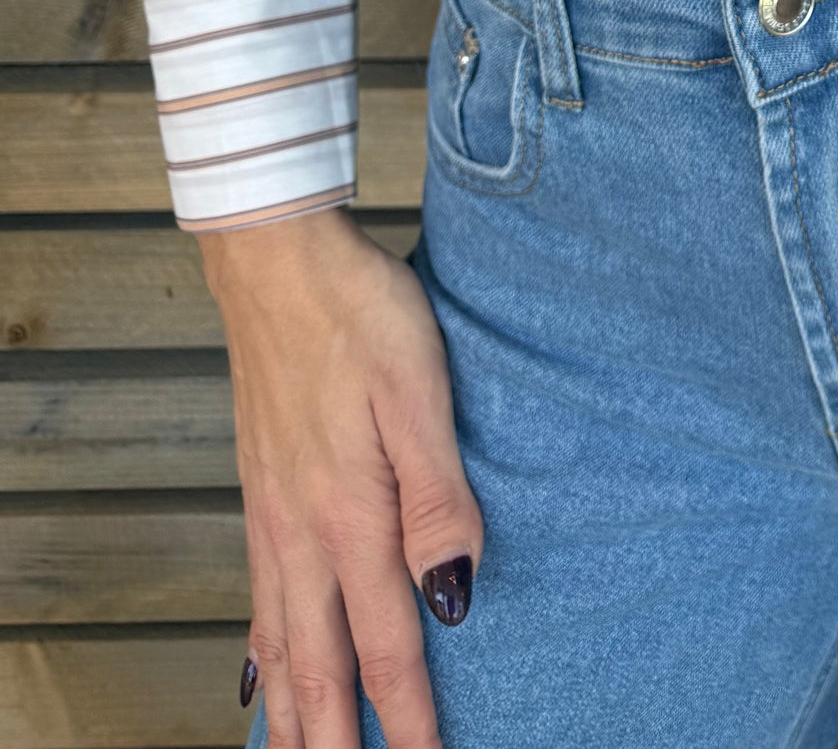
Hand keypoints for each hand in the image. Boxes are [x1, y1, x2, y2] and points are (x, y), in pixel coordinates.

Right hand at [202, 208, 481, 748]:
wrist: (277, 261)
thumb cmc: (358, 311)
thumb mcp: (419, 389)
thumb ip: (438, 496)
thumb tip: (453, 597)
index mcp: (350, 517)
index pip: (387, 647)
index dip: (410, 721)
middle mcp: (302, 534)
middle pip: (320, 670)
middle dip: (337, 744)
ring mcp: (273, 518)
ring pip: (282, 648)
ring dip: (297, 715)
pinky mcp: (262, 495)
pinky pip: (259, 604)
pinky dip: (263, 660)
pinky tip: (261, 680)